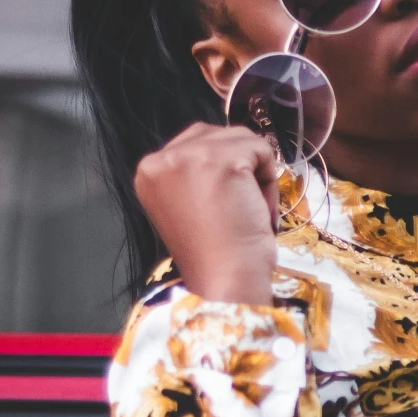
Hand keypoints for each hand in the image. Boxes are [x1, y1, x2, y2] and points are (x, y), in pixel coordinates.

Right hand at [132, 123, 280, 305]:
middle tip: (240, 209)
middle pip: (218, 134)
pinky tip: (259, 208)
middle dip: (240, 167)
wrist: (224, 282)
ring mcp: (186, 156)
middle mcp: (159, 158)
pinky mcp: (218, 160)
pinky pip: (261, 149)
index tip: (224, 207)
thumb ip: (196, 171)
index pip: (196, 142)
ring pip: (242, 138)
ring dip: (257, 172)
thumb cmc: (214, 252)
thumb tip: (232, 147)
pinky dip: (270, 179)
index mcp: (148, 170)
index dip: (223, 169)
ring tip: (250, 209)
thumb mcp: (190, 202)